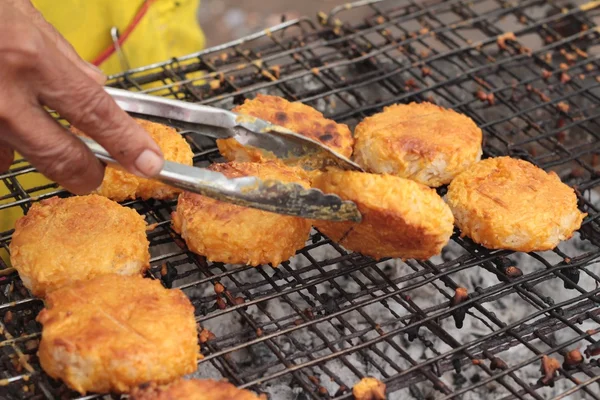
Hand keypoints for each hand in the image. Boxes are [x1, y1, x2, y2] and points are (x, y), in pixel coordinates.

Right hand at [0, 0, 163, 193]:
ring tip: (18, 120)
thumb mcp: (20, 13)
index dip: (128, 144)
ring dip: (23, 150)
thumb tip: (94, 88)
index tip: (148, 163)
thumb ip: (61, 56)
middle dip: (85, 173)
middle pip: (61, 159)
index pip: (95, 113)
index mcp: (28, 58)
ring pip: (9, 161)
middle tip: (93, 172)